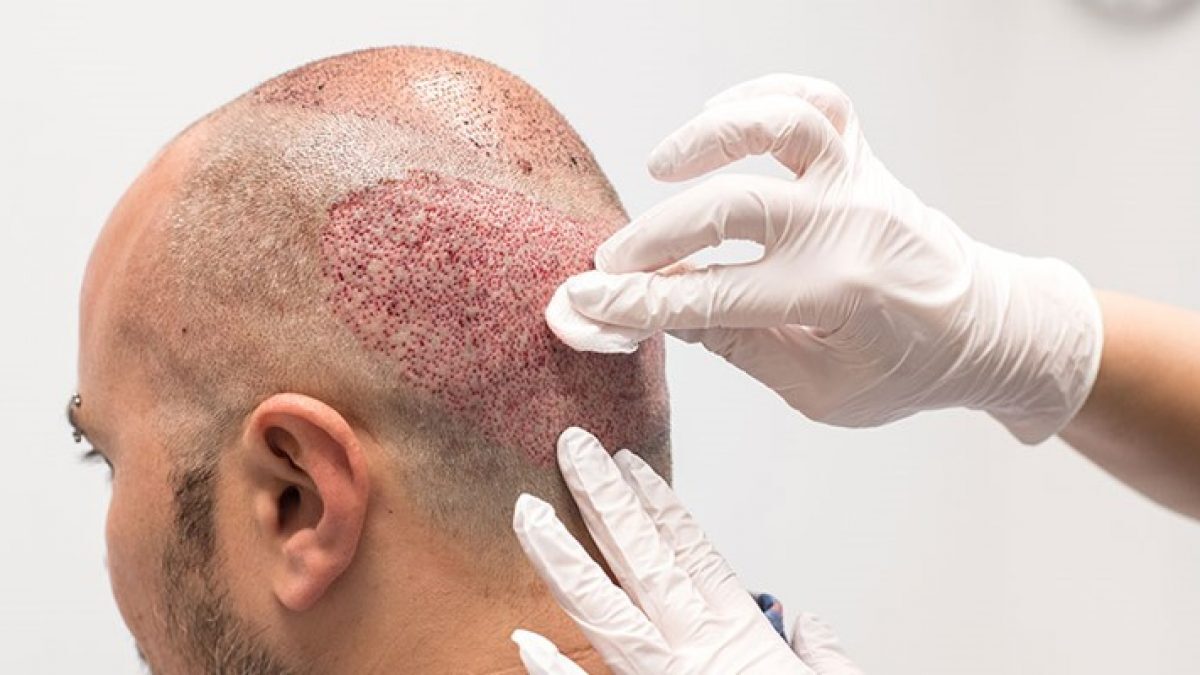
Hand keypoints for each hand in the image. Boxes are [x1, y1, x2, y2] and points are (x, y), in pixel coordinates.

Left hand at [510, 427, 860, 673]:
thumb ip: (822, 655)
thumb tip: (808, 620)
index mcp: (739, 636)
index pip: (691, 552)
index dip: (660, 504)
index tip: (632, 462)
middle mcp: (695, 651)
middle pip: (639, 560)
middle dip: (602, 500)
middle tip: (572, 447)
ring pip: (604, 612)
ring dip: (564, 560)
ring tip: (528, 514)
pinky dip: (555, 672)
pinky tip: (519, 642)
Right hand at [548, 74, 1102, 442]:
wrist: (989, 331)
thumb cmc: (903, 370)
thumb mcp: (815, 389)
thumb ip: (733, 345)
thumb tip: (648, 315)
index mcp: (836, 298)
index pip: (710, 298)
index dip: (634, 303)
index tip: (580, 305)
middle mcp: (849, 228)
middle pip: (731, 208)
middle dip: (652, 238)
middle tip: (607, 263)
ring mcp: (860, 184)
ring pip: (783, 125)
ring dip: (713, 134)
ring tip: (660, 165)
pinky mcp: (865, 159)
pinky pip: (818, 101)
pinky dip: (763, 97)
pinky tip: (719, 119)